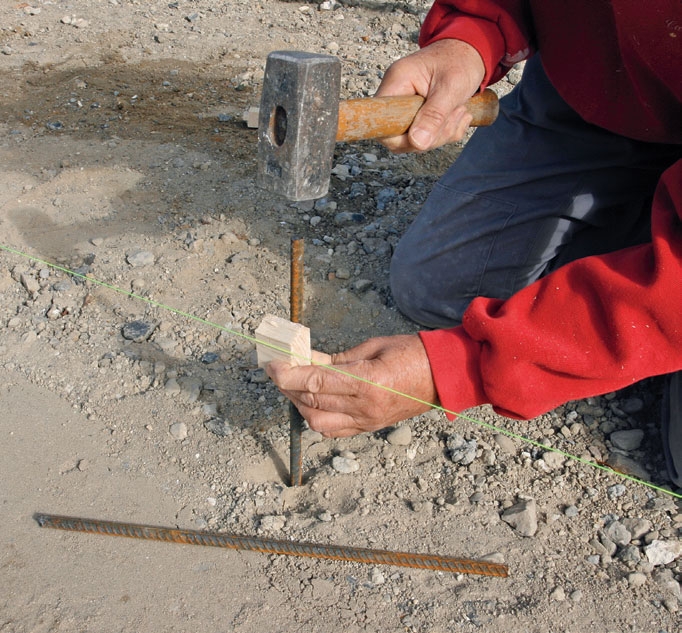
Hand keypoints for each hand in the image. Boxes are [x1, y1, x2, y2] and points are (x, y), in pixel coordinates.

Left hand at [264, 335, 437, 437]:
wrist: (444, 376)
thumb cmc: (412, 353)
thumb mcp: (373, 346)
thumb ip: (337, 358)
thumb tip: (307, 360)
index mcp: (368, 382)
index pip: (315, 383)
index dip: (287, 374)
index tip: (272, 365)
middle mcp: (365, 407)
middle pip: (311, 402)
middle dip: (288, 386)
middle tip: (277, 369)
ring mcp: (367, 421)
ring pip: (317, 421)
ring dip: (299, 403)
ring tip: (294, 384)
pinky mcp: (369, 428)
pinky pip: (333, 430)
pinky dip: (315, 416)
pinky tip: (312, 400)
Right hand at [375, 39, 485, 152]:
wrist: (472, 52)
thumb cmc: (460, 60)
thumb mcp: (451, 88)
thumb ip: (434, 115)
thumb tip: (417, 143)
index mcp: (397, 82)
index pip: (380, 121)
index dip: (399, 136)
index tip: (425, 131)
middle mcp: (397, 95)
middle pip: (398, 137)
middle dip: (430, 136)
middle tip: (453, 115)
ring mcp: (406, 108)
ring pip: (415, 140)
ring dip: (442, 133)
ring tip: (459, 110)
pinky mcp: (418, 116)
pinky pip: (427, 138)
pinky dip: (446, 132)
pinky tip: (458, 114)